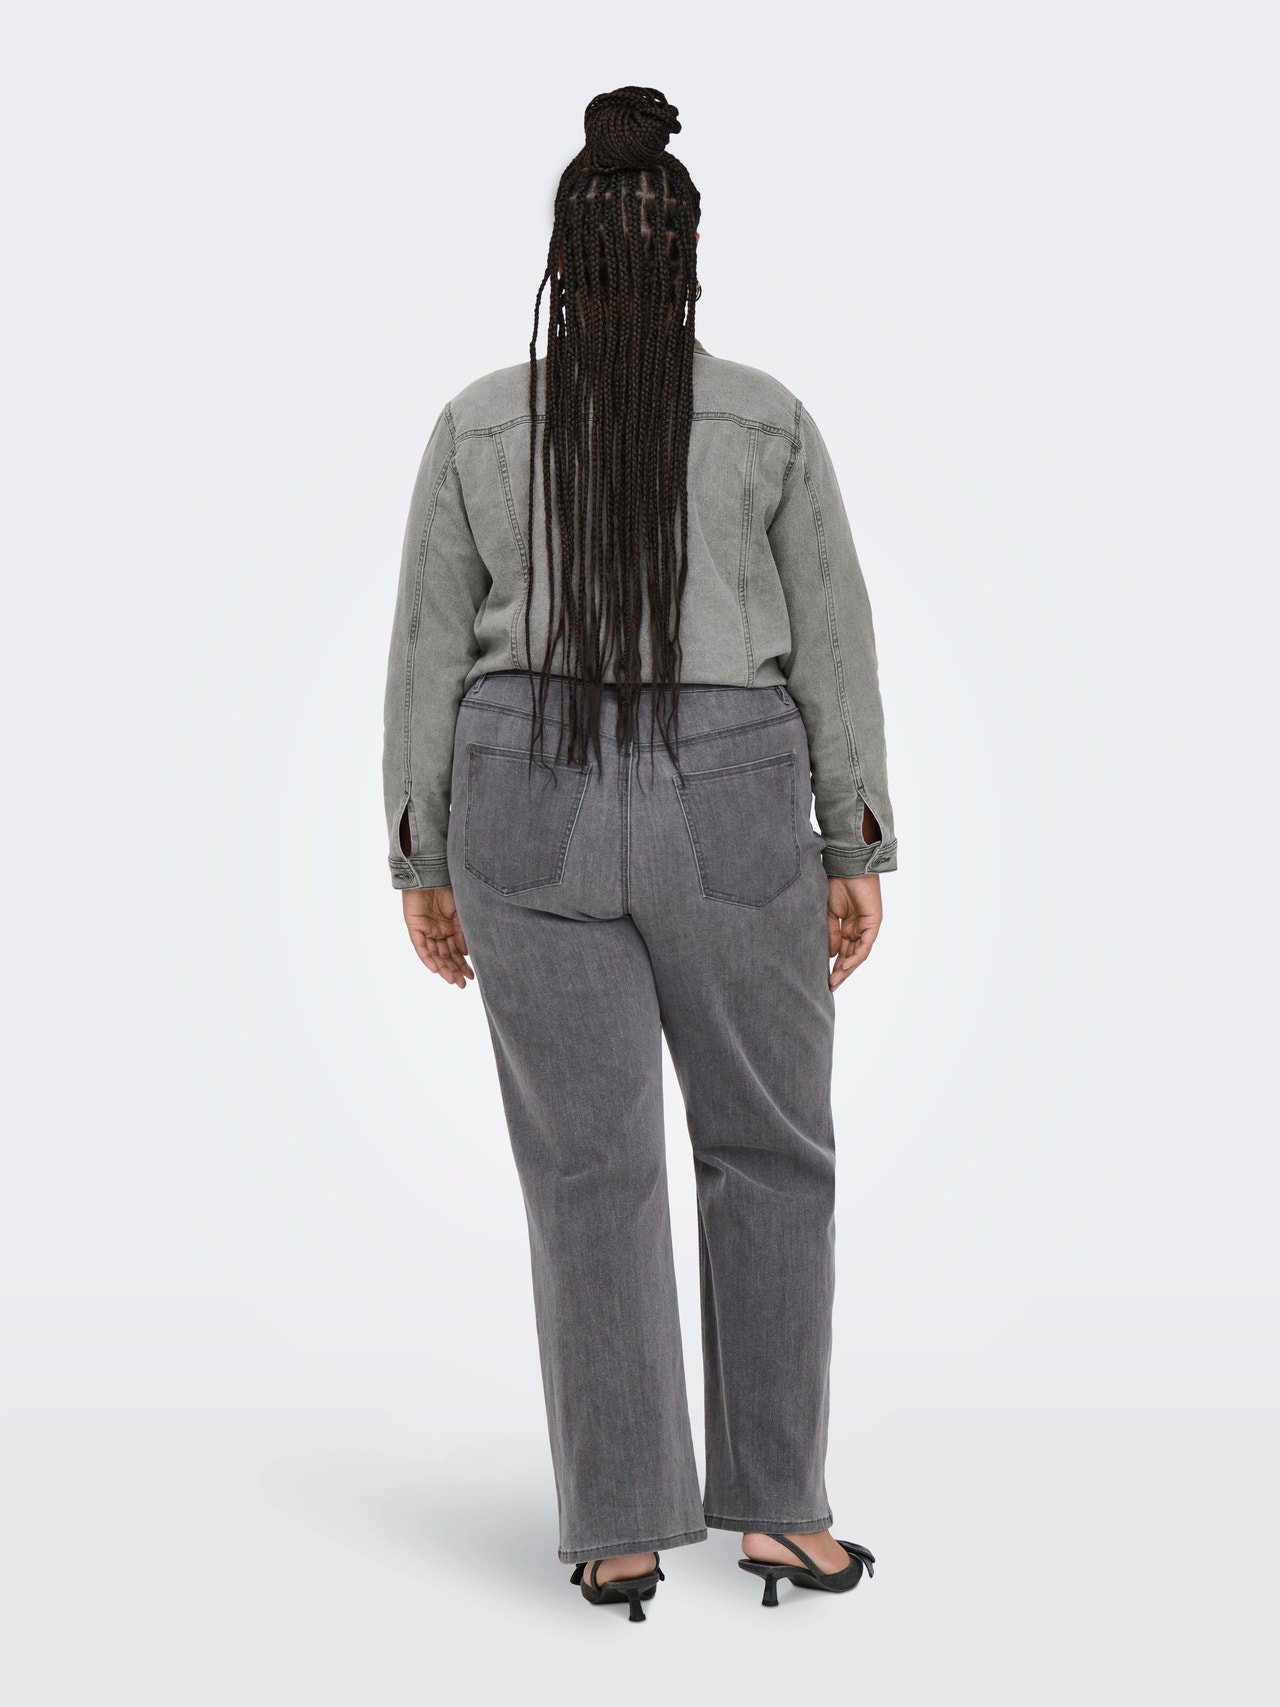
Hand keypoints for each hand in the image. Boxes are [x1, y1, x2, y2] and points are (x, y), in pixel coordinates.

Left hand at [401, 886, 473, 988]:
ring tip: (452, 980)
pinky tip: (436, 969)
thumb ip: (462, 933)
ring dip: (443, 968)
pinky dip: (428, 958)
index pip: (456, 951)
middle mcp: (437, 931)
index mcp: (450, 927)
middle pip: (445, 955)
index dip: (463, 964)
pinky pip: (420, 947)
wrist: (433, 873)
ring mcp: (426, 930)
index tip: (471, 976)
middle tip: (462, 984)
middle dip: (454, 970)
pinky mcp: (414, 927)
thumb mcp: (461, 913)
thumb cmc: (448, 888)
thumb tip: (467, 954)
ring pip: (434, 954)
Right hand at [827, 874, 881, 990]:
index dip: (834, 965)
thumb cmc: (837, 884)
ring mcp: (867, 926)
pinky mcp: (873, 923)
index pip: (843, 951)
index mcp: (848, 927)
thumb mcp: (828, 914)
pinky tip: (844, 966)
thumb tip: (831, 955)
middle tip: (830, 986)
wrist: (846, 867)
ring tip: (835, 980)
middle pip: (851, 955)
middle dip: (841, 972)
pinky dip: (855, 956)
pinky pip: (864, 944)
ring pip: (858, 954)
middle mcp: (859, 929)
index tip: (825, 979)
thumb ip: (831, 934)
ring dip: (847, 968)